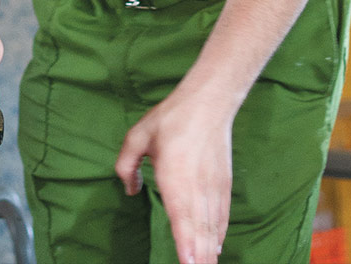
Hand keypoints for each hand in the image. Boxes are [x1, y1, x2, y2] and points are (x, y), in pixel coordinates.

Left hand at [115, 91, 234, 263]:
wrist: (208, 103)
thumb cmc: (171, 118)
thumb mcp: (137, 136)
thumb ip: (126, 165)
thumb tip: (131, 190)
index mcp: (175, 177)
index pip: (182, 218)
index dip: (186, 245)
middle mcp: (197, 187)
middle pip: (199, 230)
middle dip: (199, 257)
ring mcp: (213, 188)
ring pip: (212, 227)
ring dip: (208, 251)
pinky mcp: (223, 185)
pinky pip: (222, 216)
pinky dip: (219, 235)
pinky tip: (215, 249)